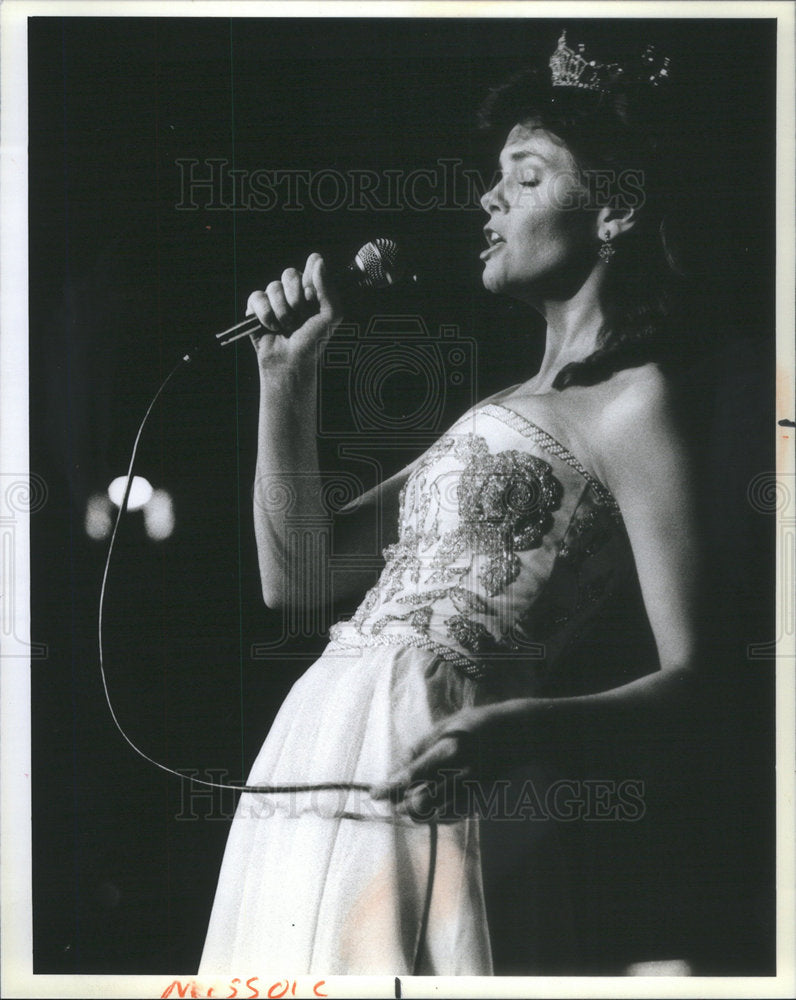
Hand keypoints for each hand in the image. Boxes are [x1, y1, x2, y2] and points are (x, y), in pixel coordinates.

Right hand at [246, 253, 341, 373]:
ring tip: (287, 328)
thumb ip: (327, 287)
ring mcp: (274, 298)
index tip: (313, 298)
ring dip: (282, 312)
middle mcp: (293, 290)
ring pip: (273, 286)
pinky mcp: (256, 307)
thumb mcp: (331, 316)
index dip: (311, 279)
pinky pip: (257, 297)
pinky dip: (265, 315)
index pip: (312, 263)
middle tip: (300, 318)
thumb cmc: (313, 342)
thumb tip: (317, 258)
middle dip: (296, 299)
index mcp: (313, 288)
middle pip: (290, 273)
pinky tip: (271, 328)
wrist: (291, 362)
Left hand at [370, 705, 510, 822]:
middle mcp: (462, 773)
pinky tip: (430, 806)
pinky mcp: (481, 799)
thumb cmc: (476, 724)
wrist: (519, 734)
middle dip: (401, 804)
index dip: (391, 787)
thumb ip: (420, 747)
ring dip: (417, 812)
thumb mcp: (445, 725)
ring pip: (436, 813)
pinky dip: (437, 814)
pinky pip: (452, 815)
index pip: (414, 775)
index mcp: (451, 749)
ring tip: (407, 802)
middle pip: (422, 801)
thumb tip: (397, 769)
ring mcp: (473, 789)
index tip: (375, 794)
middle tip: (391, 799)